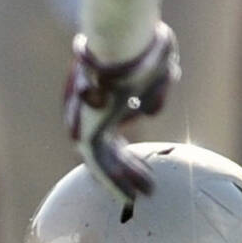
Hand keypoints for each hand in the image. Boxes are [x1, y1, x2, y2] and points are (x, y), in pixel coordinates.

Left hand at [64, 25, 178, 203]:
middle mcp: (91, 109)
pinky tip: (128, 196)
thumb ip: (154, 91)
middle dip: (127, 168)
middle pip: (108, 147)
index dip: (129, 152)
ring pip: (100, 158)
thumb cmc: (146, 49)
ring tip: (136, 198)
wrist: (126, 44)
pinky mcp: (84, 131)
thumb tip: (148, 111)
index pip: (113, 130)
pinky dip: (113, 181)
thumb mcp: (157, 72)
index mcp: (105, 94)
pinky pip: (97, 163)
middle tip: (148, 188)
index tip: (146, 170)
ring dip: (120, 180)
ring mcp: (84, 120)